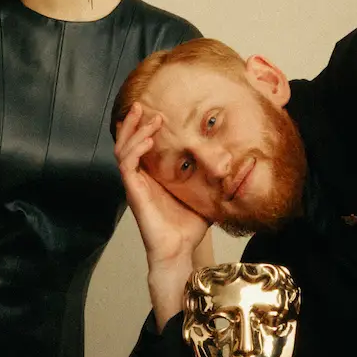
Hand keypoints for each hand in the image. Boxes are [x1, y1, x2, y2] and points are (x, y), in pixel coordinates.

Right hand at [113, 104, 207, 322]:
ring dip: (133, 131)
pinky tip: (147, 140)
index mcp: (153, 177)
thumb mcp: (204, 195)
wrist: (179, 251)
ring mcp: (136, 186)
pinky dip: (135, 149)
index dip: (143, 128)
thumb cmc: (188, 228)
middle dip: (132, 122)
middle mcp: (141, 179)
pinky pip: (127, 166)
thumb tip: (234, 166)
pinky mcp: (134, 193)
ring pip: (123, 150)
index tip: (157, 112)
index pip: (140, 146)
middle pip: (126, 143)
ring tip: (146, 117)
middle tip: (142, 105)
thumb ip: (211, 180)